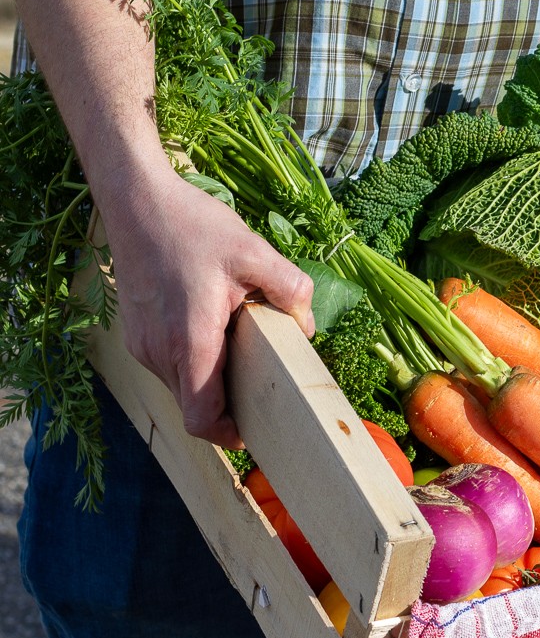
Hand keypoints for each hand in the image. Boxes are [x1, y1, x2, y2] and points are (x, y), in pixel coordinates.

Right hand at [105, 172, 314, 447]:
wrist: (137, 202)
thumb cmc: (194, 226)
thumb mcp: (255, 252)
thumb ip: (290, 291)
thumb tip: (305, 328)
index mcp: (189, 341)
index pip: (202, 418)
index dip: (230, 435)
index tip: (257, 428)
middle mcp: (157, 352)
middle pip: (195, 404)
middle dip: (231, 400)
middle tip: (266, 376)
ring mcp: (142, 345)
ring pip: (183, 385)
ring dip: (213, 376)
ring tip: (241, 340)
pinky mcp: (136, 335)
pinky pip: (171, 364)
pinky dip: (196, 359)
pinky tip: (217, 325)